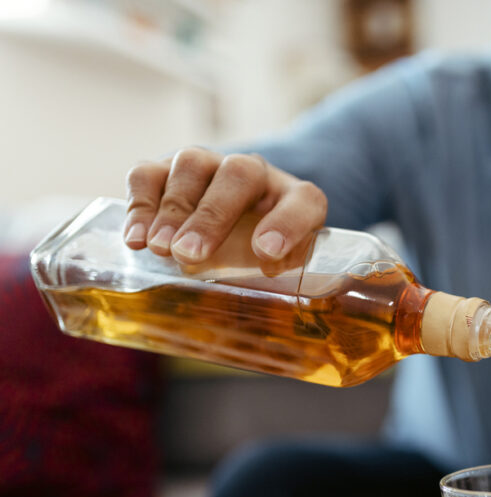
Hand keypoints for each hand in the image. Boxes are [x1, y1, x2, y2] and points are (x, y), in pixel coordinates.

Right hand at [123, 147, 326, 264]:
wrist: (233, 225)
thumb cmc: (262, 252)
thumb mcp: (281, 266)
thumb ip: (280, 275)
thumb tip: (265, 286)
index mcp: (294, 199)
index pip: (303, 202)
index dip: (287, 225)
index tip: (266, 253)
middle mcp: (254, 173)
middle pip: (239, 175)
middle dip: (213, 216)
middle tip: (190, 254)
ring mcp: (209, 165)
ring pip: (192, 165)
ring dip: (173, 209)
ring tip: (161, 248)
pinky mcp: (167, 170)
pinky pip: (149, 174)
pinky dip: (139, 205)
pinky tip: (135, 240)